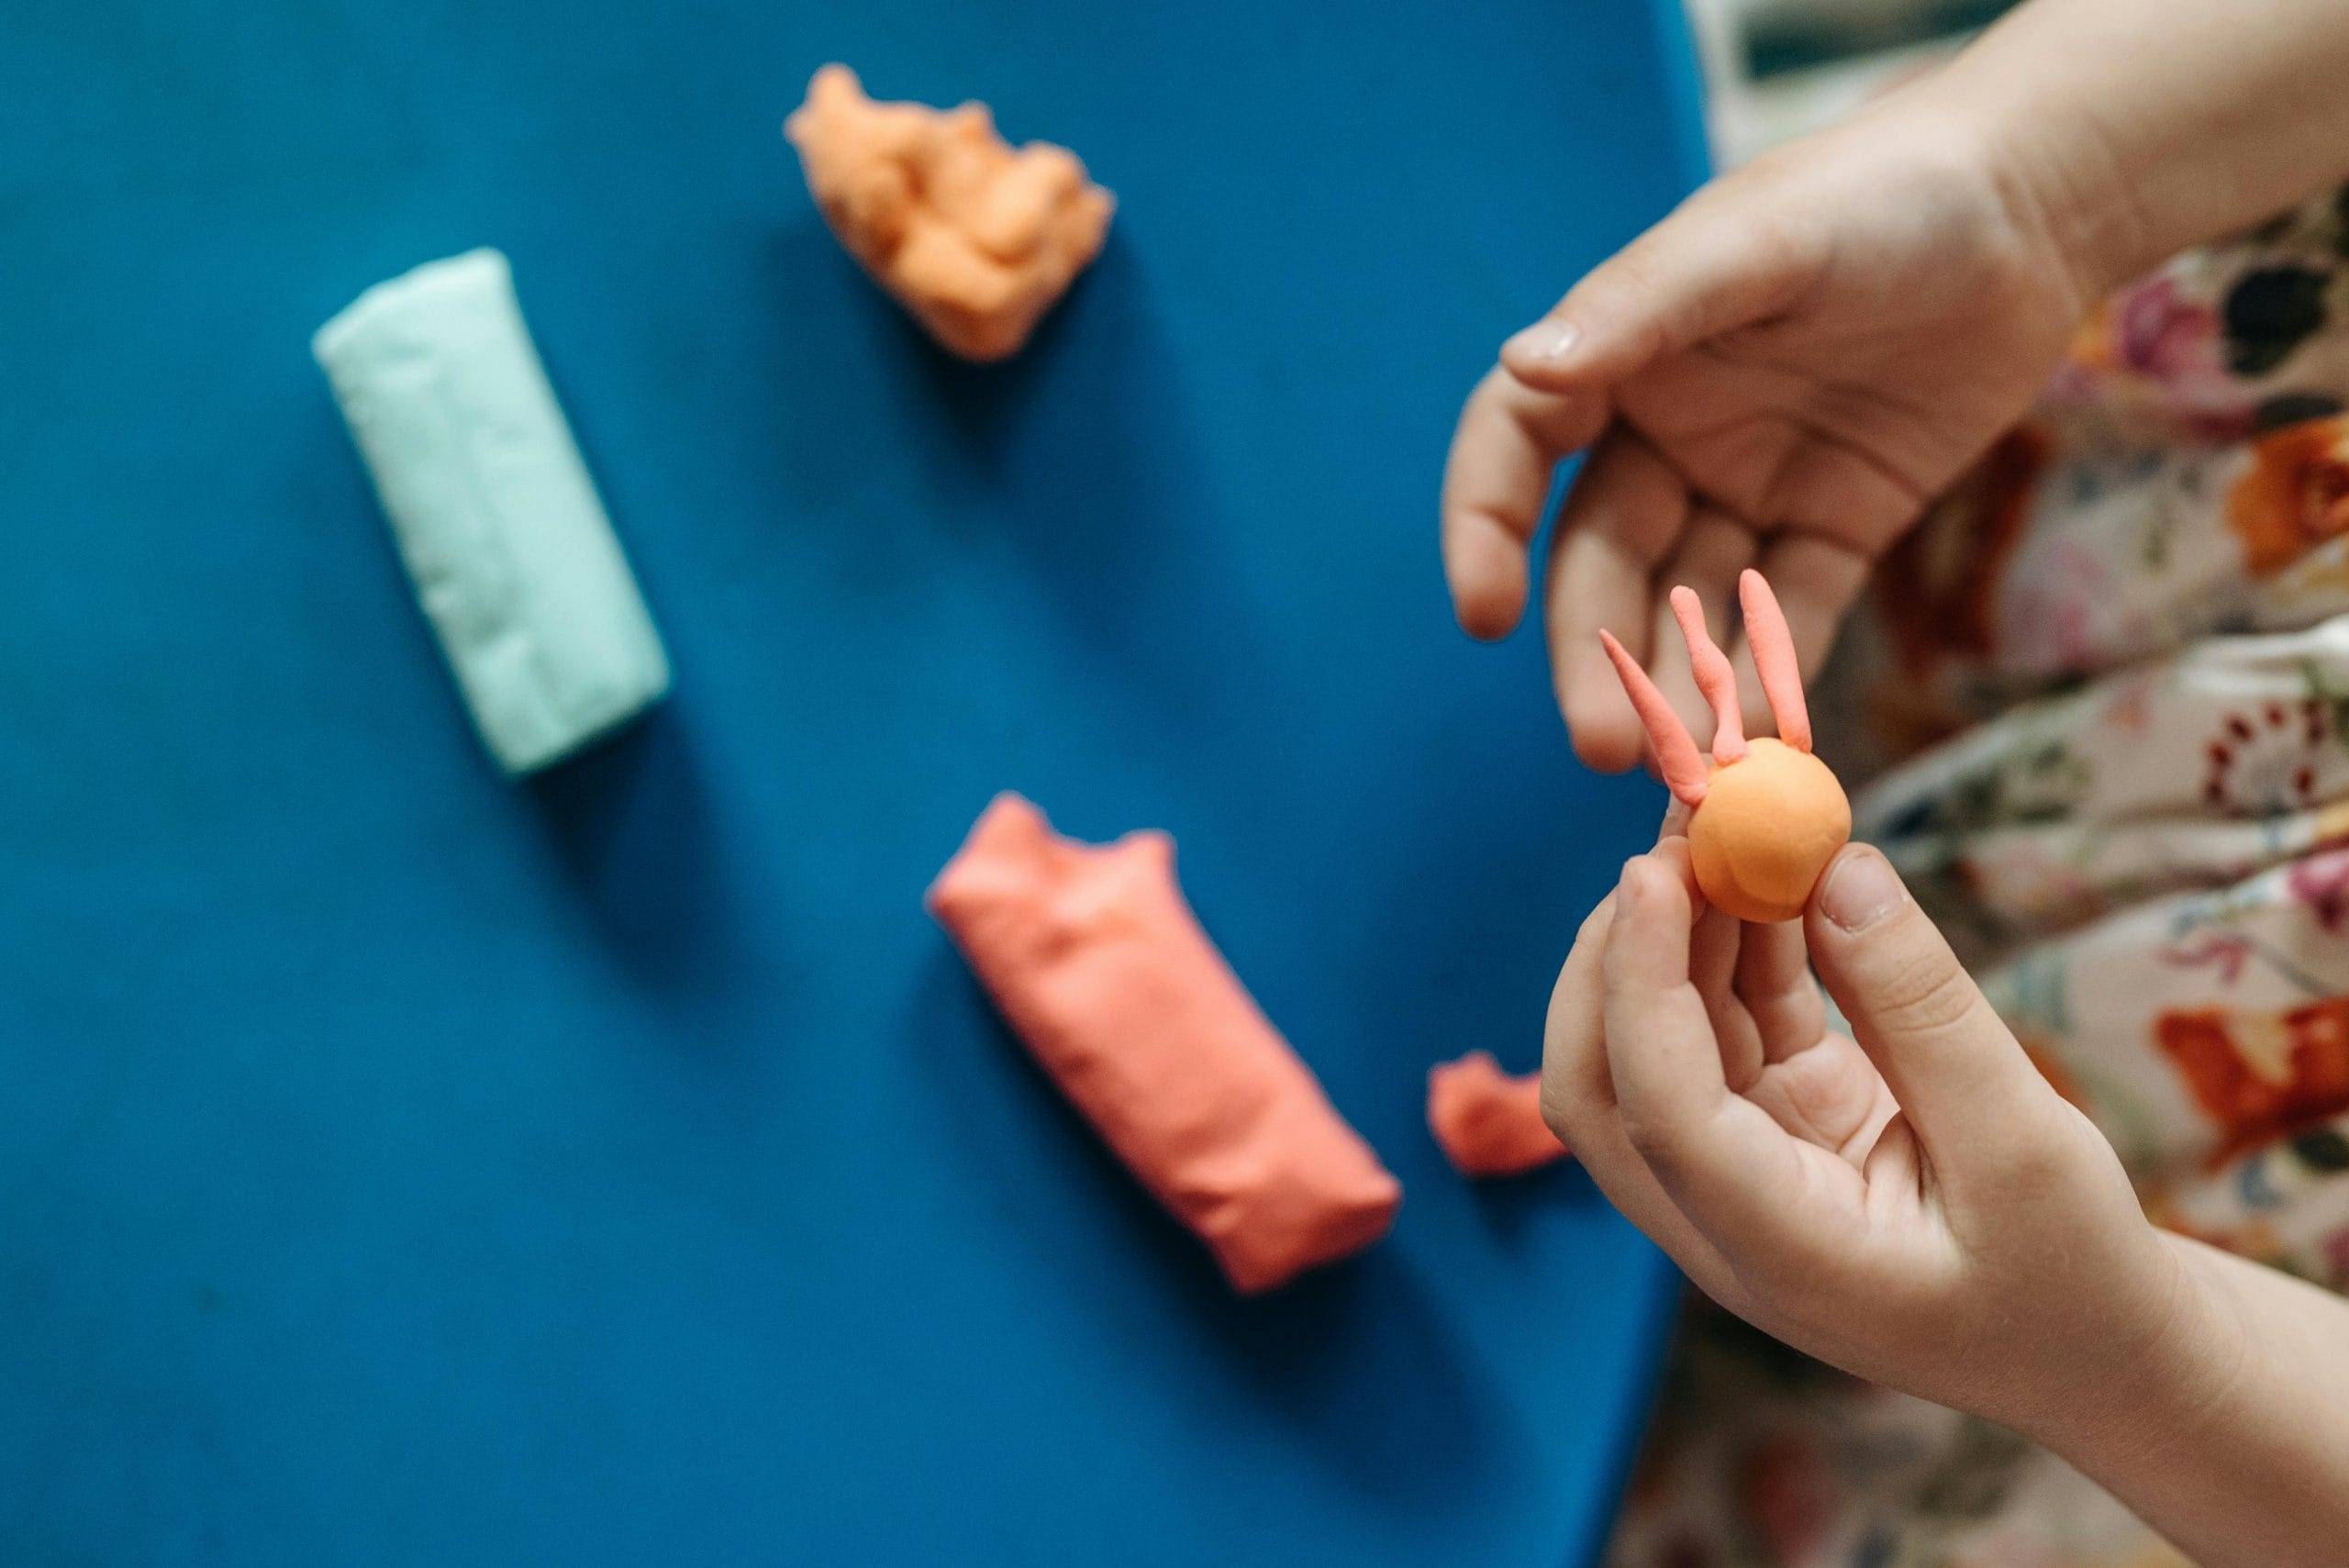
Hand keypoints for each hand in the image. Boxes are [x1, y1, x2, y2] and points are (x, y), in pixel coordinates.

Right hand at [1442, 92, 2095, 769]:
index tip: (1481, 612)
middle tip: (1606, 745)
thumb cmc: (1886, 195)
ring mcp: (1750, 484)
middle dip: (1596, 653)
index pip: (1517, 447)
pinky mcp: (1835, 526)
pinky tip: (1762, 745)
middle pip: (1605, 557)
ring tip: (1686, 769)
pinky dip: (1772, 679)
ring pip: (1690, 602)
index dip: (1483, 525)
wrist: (2040, 207)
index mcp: (1623, 355)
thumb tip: (1524, 366)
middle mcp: (1669, 431)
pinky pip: (1789, 616)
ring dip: (1677, 684)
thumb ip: (1642, 307)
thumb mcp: (1757, 240)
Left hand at [1542, 835, 2188, 1433]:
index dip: (1640, 986)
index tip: (1654, 868)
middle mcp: (1724, 1211)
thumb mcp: (2027, 1149)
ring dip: (1687, 919)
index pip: (1658, 1113)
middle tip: (1683, 819)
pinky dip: (1745, 935)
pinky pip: (1734, 1013)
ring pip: (1667, 1029)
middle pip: (1607, 1077)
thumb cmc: (2072, 1277)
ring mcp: (1741, 1162)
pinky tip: (1774, 857)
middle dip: (1624, 944)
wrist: (2097, 1353)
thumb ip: (1926, 1014)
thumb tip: (1834, 870)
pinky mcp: (1775, 1119)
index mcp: (1775, 1251)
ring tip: (1728, 805)